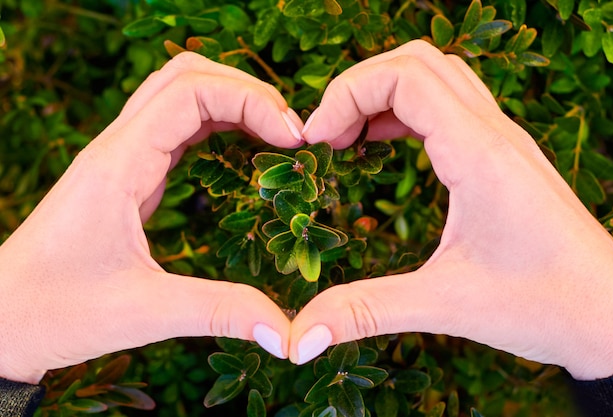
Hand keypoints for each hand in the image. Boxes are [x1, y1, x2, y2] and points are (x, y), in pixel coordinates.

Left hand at [0, 52, 302, 383]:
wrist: (1, 320)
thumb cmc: (55, 312)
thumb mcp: (142, 312)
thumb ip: (219, 311)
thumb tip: (286, 332)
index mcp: (119, 164)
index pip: (190, 92)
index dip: (250, 102)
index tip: (293, 140)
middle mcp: (118, 147)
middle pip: (187, 76)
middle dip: (247, 92)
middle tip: (291, 134)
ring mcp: (121, 157)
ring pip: (180, 95)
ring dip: (232, 103)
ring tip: (277, 137)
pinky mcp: (127, 174)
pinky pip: (176, 128)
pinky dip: (217, 126)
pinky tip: (243, 153)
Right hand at [291, 40, 612, 380]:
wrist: (612, 316)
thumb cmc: (546, 306)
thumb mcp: (446, 305)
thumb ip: (367, 311)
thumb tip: (303, 336)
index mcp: (480, 154)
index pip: (404, 76)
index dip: (346, 95)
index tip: (315, 140)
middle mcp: (495, 133)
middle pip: (417, 61)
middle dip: (358, 86)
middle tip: (326, 135)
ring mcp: (504, 140)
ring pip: (437, 75)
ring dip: (384, 93)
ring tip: (347, 137)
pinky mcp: (504, 156)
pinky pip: (450, 105)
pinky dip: (406, 111)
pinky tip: (383, 143)